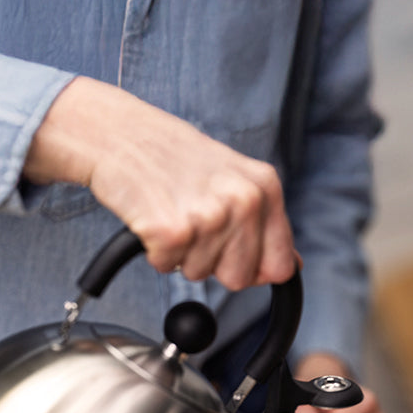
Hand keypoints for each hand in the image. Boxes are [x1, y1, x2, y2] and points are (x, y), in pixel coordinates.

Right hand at [24, 77, 295, 290]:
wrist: (119, 133)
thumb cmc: (173, 156)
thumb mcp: (233, 178)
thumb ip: (266, 223)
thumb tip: (293, 266)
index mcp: (265, 187)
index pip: (280, 266)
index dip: (253, 268)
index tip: (231, 249)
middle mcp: (243, 200)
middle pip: (240, 279)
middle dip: (213, 262)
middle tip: (192, 222)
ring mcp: (209, 215)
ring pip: (200, 274)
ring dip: (180, 253)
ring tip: (171, 211)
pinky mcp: (173, 231)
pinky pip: (168, 267)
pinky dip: (155, 251)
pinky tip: (152, 216)